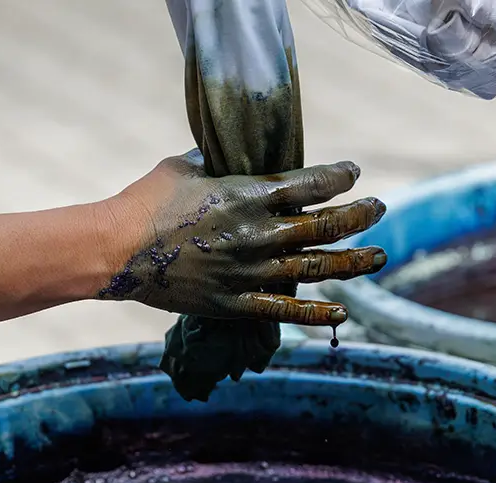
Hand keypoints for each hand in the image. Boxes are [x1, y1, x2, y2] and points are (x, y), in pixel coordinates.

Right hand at [97, 150, 386, 326]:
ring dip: (353, 261)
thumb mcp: (186, 167)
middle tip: (378, 209)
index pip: (312, 183)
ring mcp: (250, 271)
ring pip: (316, 267)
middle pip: (326, 225)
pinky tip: (343, 312)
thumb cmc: (147, 201)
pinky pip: (285, 310)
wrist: (117, 249)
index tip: (352, 174)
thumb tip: (232, 157)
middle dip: (360, 215)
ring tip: (378, 255)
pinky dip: (317, 313)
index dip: (340, 177)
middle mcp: (259, 233)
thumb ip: (219, 164)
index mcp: (249, 194)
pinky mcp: (236, 302)